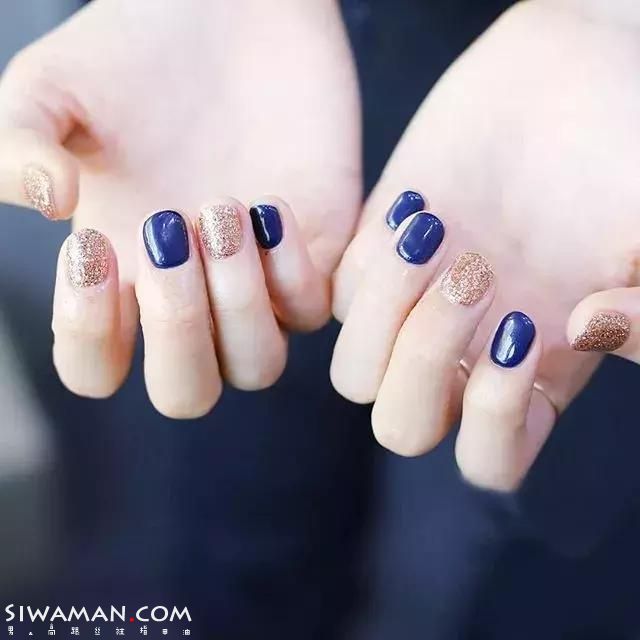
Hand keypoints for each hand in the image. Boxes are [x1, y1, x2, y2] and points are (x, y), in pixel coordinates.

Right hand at [0, 0, 360, 415]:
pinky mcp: (314, 256)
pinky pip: (313, 310)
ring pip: (258, 368)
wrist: (227, 12)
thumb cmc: (132, 54)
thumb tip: (52, 205)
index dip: (88, 333)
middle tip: (169, 231)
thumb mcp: (49, 95)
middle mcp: (190, 298)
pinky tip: (270, 203)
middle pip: (186, 394)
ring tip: (222, 209)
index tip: (92, 242)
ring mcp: (255, 285)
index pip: (96, 368)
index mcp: (120, 280)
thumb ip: (17, 150)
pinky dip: (292, 273)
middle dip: (178, 332)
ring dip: (238, 306)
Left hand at [331, 0, 639, 488]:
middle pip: (403, 427)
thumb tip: (584, 329)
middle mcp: (466, 353)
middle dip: (425, 358)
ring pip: (353, 376)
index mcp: (536, 373)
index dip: (493, 420)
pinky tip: (414, 206)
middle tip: (475, 270)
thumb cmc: (625, 154)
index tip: (523, 327)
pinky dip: (361, 266)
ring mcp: (412, 310)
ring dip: (382, 313)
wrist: (569, 76)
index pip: (489, 460)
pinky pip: (331, 300)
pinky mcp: (375, 260)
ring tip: (434, 230)